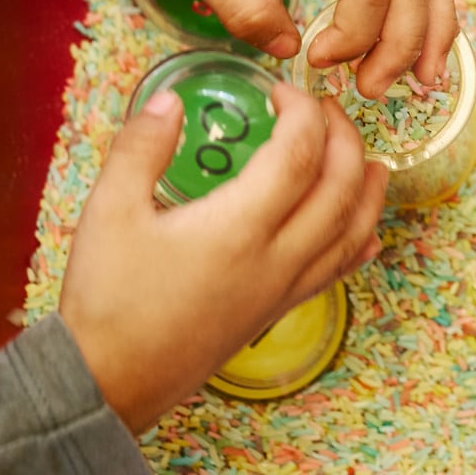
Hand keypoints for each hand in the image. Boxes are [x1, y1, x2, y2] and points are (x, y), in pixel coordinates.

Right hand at [59, 78, 387, 431]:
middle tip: (326, 107)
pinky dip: (356, 242)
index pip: (299, 153)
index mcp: (239, 228)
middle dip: (344, 137)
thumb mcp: (108, 211)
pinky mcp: (275, 313)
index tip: (280, 90)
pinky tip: (365, 234)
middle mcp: (275, 259)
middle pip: (341, 187)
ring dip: (366, 187)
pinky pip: (335, 272)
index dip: (301, 111)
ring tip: (368, 157)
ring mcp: (281, 290)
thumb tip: (172, 100)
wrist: (108, 383)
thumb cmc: (106, 299)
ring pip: (351, 232)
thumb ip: (140, 147)